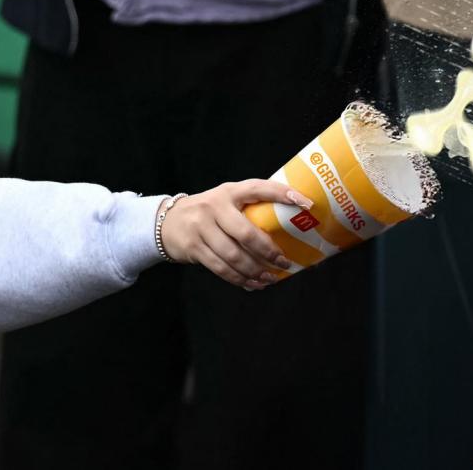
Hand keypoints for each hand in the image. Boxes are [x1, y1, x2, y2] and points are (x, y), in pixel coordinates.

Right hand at [159, 180, 311, 288]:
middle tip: (284, 262)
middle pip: (246, 233)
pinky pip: (221, 268)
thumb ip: (248, 207)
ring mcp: (201, 228)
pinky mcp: (194, 248)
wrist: (167, 222)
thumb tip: (287, 224)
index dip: (282, 194)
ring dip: (255, 271)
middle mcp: (214, 207)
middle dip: (269, 251)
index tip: (306, 204)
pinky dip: (239, 279)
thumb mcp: (225, 200)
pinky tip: (252, 284)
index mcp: (229, 191)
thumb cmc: (208, 212)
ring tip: (271, 278)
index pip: (259, 188)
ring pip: (234, 256)